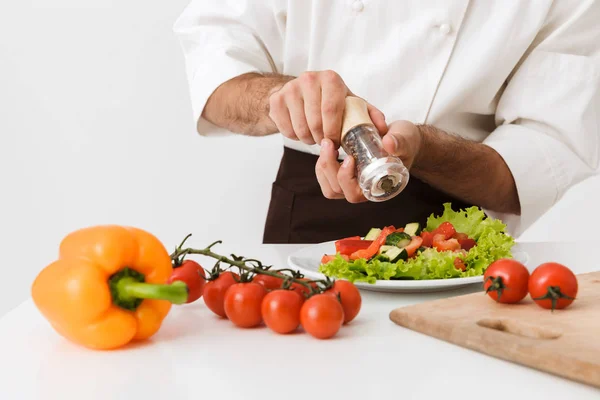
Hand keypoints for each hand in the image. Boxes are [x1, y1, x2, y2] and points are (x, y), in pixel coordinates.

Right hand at [268, 70, 385, 145]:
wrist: (299, 92)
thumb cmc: (330, 100)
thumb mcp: (351, 104)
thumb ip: (370, 115)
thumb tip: (384, 129)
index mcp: (331, 79)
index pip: (331, 111)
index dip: (334, 132)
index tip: (337, 142)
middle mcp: (309, 79)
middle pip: (315, 122)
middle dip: (322, 139)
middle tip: (326, 142)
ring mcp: (290, 89)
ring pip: (300, 129)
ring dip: (309, 140)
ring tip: (315, 136)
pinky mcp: (276, 100)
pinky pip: (286, 130)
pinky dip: (294, 136)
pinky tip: (301, 130)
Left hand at [315, 120, 422, 201]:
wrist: (402, 139)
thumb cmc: (406, 142)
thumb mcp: (406, 139)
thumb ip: (400, 142)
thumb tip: (388, 143)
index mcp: (377, 188)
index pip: (354, 194)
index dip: (346, 179)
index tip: (349, 157)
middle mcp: (362, 190)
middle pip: (336, 190)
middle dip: (329, 166)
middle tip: (329, 142)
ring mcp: (351, 184)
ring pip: (328, 186)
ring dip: (323, 166)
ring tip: (327, 143)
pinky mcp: (343, 175)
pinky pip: (325, 178)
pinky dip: (321, 164)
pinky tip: (327, 147)